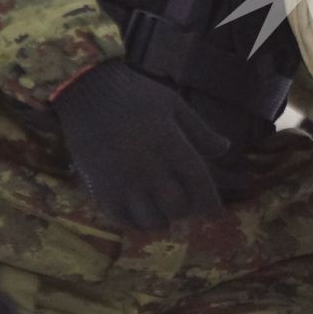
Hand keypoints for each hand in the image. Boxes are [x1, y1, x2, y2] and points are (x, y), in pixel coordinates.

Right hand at [51, 60, 227, 230]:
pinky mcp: (101, 189)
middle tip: (186, 204)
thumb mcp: (174, 104)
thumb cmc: (134, 93)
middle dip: (187, 209)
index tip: (214, 212)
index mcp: (171, 146)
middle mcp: (150, 169)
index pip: (200, 185)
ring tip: (162, 208)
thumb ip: (200, 130)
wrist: (85, 92)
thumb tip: (226, 148)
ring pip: (152, 221)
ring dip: (162, 218)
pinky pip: (122, 220)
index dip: (211, 203)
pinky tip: (139, 210)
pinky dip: (135, 222)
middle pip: (179, 207)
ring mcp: (124, 182)